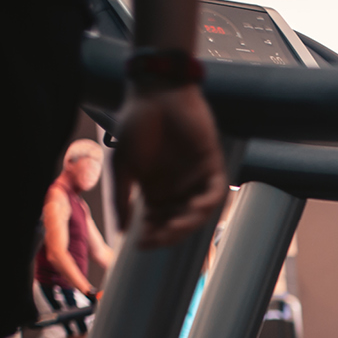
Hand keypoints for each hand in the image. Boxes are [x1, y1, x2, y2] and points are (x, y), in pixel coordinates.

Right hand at [112, 84, 227, 249]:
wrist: (156, 92)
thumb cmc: (135, 125)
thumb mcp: (123, 165)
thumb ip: (122, 197)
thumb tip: (122, 231)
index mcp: (156, 190)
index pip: (157, 222)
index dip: (152, 236)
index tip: (141, 244)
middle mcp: (177, 188)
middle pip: (178, 221)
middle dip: (169, 234)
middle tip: (157, 239)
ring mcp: (195, 177)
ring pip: (198, 211)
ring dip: (188, 223)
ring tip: (174, 228)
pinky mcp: (212, 164)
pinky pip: (215, 192)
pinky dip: (207, 203)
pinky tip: (194, 208)